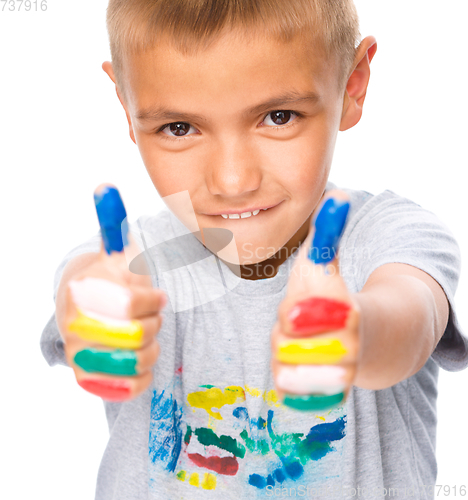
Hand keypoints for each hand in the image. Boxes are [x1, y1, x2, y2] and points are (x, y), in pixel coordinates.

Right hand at [57, 184, 165, 401]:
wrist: (85, 315)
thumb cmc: (108, 282)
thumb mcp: (112, 254)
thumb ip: (112, 225)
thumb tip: (105, 187)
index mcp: (80, 292)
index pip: (129, 303)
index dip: (151, 300)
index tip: (158, 295)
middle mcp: (73, 327)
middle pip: (137, 335)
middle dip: (153, 323)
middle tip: (153, 316)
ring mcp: (79, 356)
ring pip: (137, 361)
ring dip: (152, 346)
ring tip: (148, 336)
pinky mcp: (90, 382)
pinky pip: (130, 386)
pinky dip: (145, 373)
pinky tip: (142, 357)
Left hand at [271, 189, 360, 410]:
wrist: (368, 342)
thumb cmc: (334, 297)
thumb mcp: (326, 266)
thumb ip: (327, 235)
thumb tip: (337, 194)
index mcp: (348, 315)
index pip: (317, 320)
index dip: (299, 314)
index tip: (289, 312)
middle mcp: (348, 351)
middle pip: (290, 346)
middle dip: (284, 333)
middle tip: (293, 322)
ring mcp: (337, 378)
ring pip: (286, 369)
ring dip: (283, 354)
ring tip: (295, 341)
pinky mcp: (322, 398)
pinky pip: (289, 392)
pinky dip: (286, 379)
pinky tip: (293, 362)